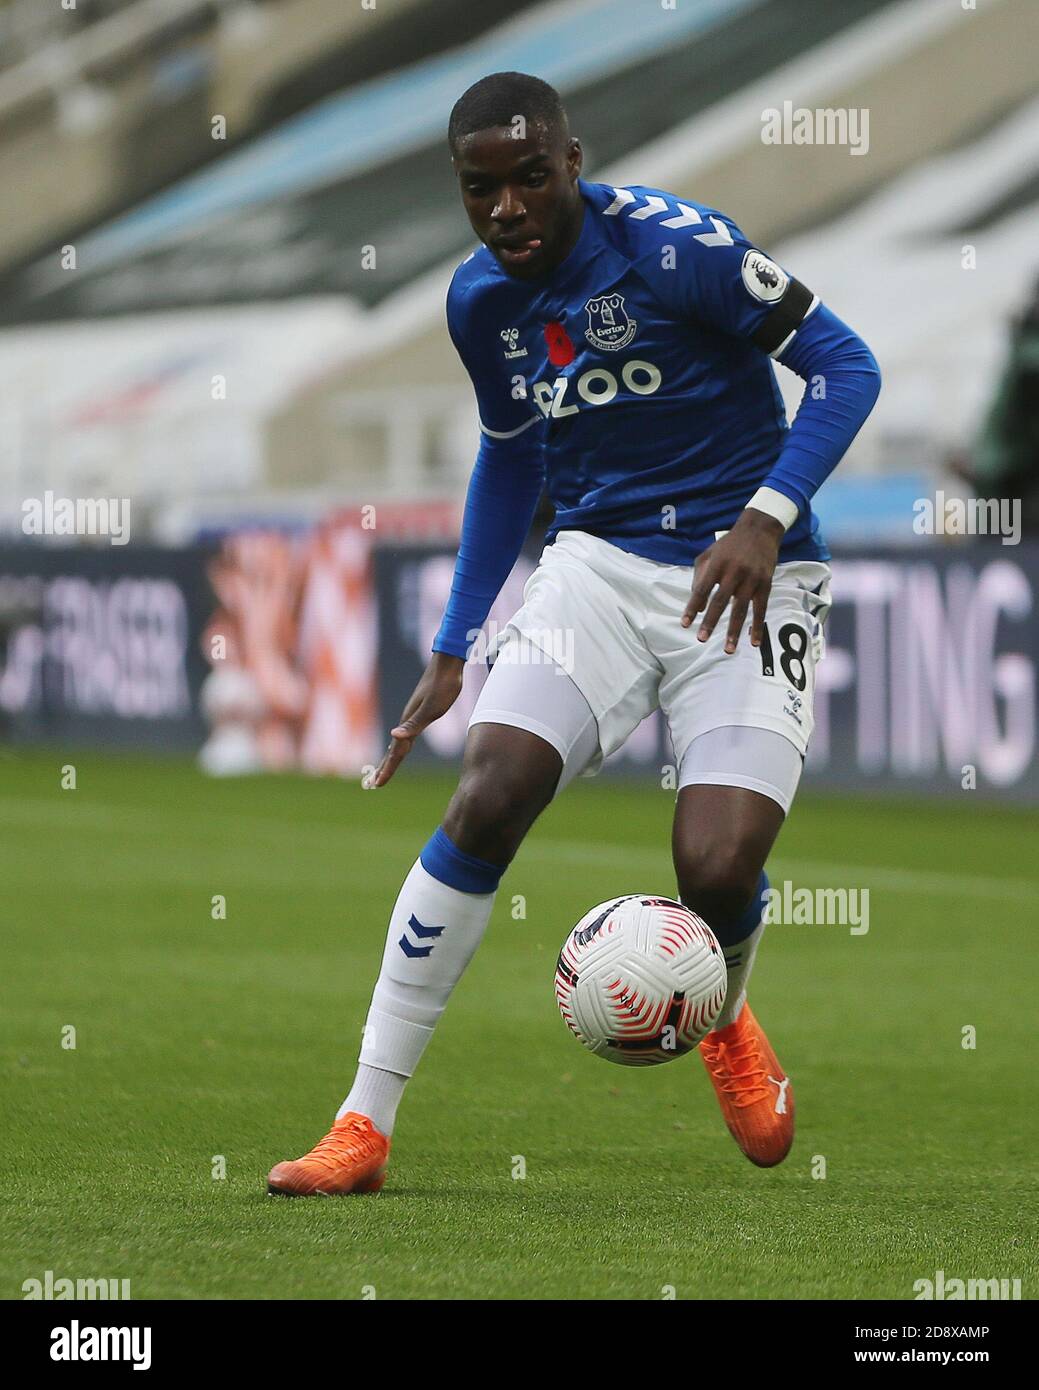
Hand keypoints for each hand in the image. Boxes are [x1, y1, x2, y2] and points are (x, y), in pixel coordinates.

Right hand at [366, 652, 464, 786]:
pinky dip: (402, 745)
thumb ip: (413, 724)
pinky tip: (402, 745)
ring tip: (384, 769)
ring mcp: (412, 716)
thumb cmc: (443, 686)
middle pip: (393, 750)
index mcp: (408, 722)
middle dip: (384, 767)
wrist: (448, 664)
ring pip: (399, 742)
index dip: (387, 769)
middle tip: (373, 784)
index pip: (395, 752)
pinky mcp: (421, 711)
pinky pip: (407, 734)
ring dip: (391, 757)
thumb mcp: (431, 708)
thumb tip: (394, 736)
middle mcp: (406, 721)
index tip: (377, 784)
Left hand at [681, 508, 783, 652]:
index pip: (702, 589)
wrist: (760, 530)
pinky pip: (761, 609)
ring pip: (741, 609)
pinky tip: (753, 642)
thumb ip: (699, 578)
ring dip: (734, 630)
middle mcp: (734, 572)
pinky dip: (757, 627)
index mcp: (717, 564)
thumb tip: (696, 608)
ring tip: (728, 650)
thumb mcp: (709, 554)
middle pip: (720, 601)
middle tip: (701, 639)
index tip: (685, 624)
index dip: (692, 607)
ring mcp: (751, 578)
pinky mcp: (766, 584)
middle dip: (710, 621)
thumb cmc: (729, 544)